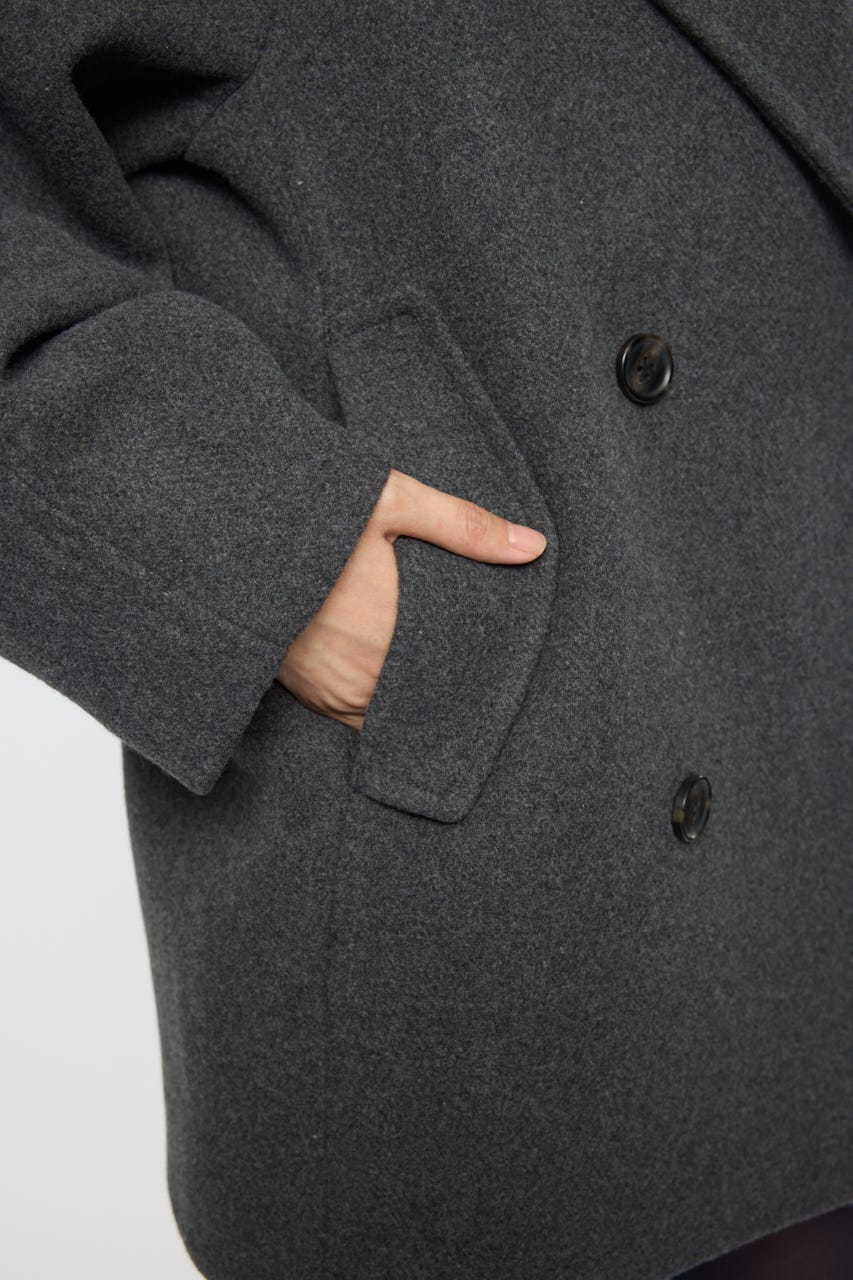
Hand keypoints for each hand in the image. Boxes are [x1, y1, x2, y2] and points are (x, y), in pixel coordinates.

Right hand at [275, 467, 547, 729]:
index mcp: (385, 637)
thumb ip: (462, 525)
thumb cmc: (305, 511)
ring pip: (384, 715)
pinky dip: (370, 704)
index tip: (492, 666)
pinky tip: (384, 674)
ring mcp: (322, 691)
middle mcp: (354, 678)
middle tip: (467, 665)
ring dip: (405, 697)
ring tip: (426, 667)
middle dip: (443, 687)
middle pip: (417, 702)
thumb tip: (534, 547)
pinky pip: (347, 717)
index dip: (475, 679)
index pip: (450, 681)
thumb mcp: (388, 500)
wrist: (218, 526)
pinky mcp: (296, 690)